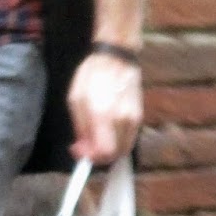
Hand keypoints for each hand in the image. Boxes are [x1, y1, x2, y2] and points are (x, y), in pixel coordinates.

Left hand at [67, 50, 142, 165]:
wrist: (117, 57)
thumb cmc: (93, 75)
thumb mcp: (76, 99)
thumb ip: (80, 127)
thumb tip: (82, 148)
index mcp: (103, 114)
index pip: (103, 151)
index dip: (90, 158)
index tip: (80, 152)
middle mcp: (122, 119)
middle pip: (115, 155)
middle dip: (99, 156)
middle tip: (85, 147)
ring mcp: (134, 118)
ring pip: (123, 149)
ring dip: (108, 149)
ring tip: (94, 137)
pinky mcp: (139, 116)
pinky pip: (128, 139)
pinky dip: (117, 141)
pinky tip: (106, 131)